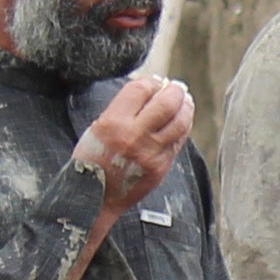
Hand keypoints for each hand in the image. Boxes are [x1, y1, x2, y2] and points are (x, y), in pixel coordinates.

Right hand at [72, 72, 195, 213]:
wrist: (94, 198)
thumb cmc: (93, 160)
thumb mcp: (98, 128)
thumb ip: (123, 110)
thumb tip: (151, 90)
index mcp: (113, 123)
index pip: (141, 90)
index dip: (152, 82)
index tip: (156, 82)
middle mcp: (134, 137)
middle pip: (167, 103)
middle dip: (175, 91)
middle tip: (177, 87)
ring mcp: (151, 153)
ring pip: (179, 122)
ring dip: (185, 107)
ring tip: (185, 101)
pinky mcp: (161, 167)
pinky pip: (178, 142)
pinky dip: (182, 128)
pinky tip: (181, 121)